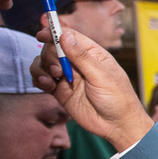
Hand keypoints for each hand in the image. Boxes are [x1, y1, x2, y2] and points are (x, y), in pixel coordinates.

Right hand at [30, 25, 153, 150]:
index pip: (69, 36)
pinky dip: (39, 79)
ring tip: (54, 80)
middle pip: (53, 48)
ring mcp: (67, 76)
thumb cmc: (118, 99)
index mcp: (92, 53)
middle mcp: (78, 62)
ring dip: (43, 67)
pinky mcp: (60, 90)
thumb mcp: (101, 76)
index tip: (42, 34)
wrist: (117, 126)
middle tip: (58, 71)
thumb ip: (81, 57)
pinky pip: (42, 78)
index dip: (54, 33)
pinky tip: (47, 85)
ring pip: (44, 62)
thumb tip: (65, 35)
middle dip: (50, 55)